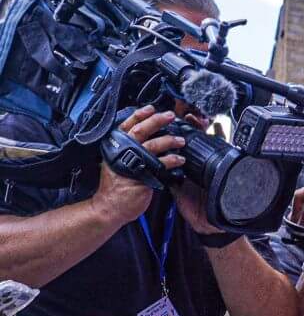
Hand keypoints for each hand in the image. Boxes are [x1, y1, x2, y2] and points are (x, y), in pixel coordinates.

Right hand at [93, 106, 182, 225]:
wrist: (111, 207)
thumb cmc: (117, 186)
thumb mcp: (119, 163)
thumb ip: (129, 151)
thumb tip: (147, 140)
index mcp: (115, 146)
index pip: (126, 126)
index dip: (138, 115)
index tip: (151, 108)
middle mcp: (121, 151)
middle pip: (139, 131)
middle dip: (156, 121)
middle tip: (169, 115)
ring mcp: (130, 163)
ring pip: (150, 145)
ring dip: (168, 140)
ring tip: (180, 140)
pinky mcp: (140, 175)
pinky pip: (158, 165)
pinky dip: (170, 160)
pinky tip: (179, 159)